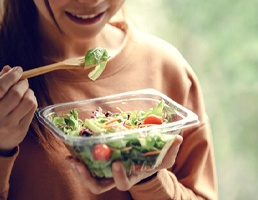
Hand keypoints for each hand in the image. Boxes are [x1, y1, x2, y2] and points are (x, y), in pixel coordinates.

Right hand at [0, 66, 37, 155]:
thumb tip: (9, 68)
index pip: (1, 86)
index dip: (12, 76)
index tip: (18, 70)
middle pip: (16, 93)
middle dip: (23, 83)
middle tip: (23, 81)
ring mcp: (10, 125)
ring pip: (28, 101)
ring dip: (29, 92)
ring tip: (25, 92)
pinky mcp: (21, 130)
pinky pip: (32, 110)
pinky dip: (32, 101)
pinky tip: (27, 100)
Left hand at [66, 135, 182, 193]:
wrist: (142, 161)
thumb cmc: (152, 161)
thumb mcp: (163, 157)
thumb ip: (170, 150)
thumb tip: (178, 138)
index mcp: (130, 177)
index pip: (122, 184)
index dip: (119, 176)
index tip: (116, 163)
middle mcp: (115, 177)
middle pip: (98, 186)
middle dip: (86, 177)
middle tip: (75, 163)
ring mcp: (106, 172)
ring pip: (89, 177)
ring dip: (78, 169)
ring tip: (70, 157)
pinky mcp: (101, 163)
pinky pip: (87, 164)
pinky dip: (79, 157)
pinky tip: (73, 145)